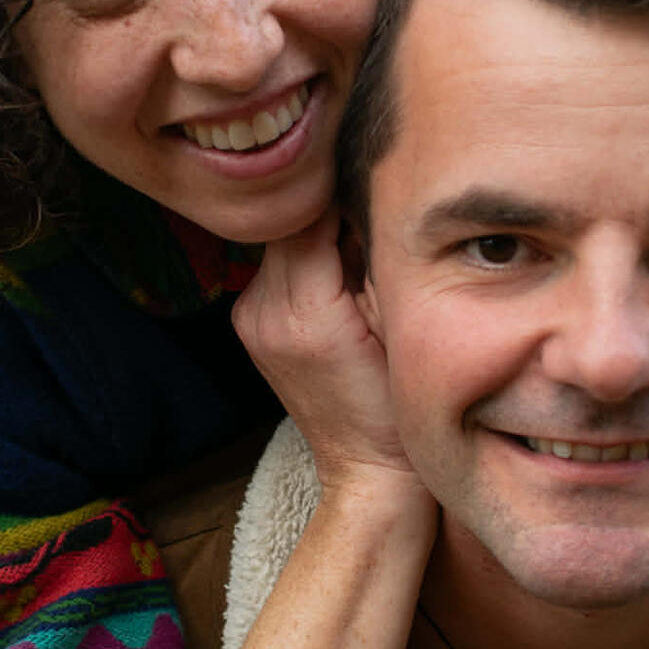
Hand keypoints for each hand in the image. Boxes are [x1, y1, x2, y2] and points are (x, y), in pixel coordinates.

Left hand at [233, 210, 425, 495]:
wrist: (367, 467)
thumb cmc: (399, 404)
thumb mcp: (399, 324)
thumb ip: (374, 261)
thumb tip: (365, 201)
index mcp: (304, 313)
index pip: (310, 219)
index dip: (342, 194)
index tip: (371, 181)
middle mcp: (263, 312)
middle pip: (288, 227)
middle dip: (327, 211)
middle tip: (369, 209)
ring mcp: (250, 319)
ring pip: (279, 243)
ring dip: (314, 233)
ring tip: (355, 245)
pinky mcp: (249, 324)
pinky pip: (275, 268)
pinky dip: (303, 259)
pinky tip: (335, 274)